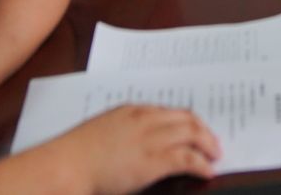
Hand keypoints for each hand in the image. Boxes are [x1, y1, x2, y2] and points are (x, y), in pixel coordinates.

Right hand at [42, 104, 219, 194]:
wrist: (65, 167)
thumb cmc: (74, 157)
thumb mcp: (101, 134)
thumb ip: (121, 134)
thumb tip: (133, 146)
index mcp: (131, 111)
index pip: (170, 111)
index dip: (187, 122)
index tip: (195, 129)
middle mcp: (145, 120)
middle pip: (186, 118)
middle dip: (204, 130)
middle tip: (213, 143)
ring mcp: (150, 139)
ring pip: (192, 134)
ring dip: (208, 145)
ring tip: (215, 156)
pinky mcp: (153, 161)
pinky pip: (188, 159)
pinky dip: (202, 164)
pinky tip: (208, 170)